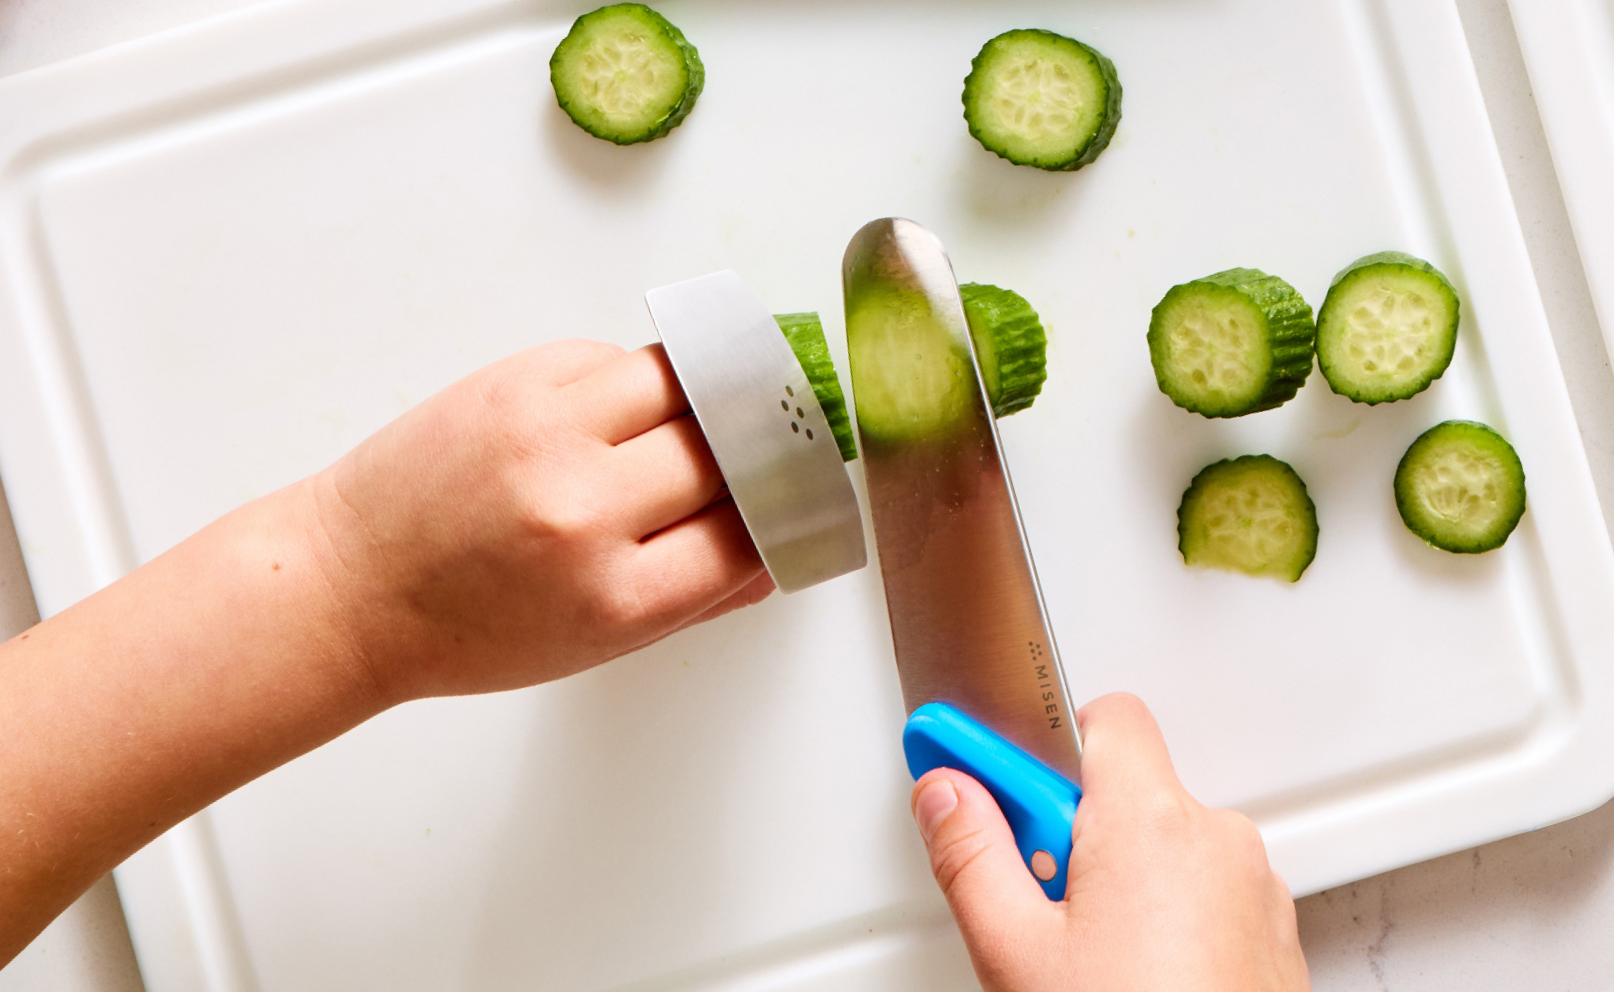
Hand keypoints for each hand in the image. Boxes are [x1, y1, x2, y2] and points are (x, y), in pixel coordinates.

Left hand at [308, 339, 772, 703]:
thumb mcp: (592, 647)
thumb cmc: (465, 630)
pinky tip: (631, 404)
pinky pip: (613, 357)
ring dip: (709, 396)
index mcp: (615, 599)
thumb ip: (691, 602)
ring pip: (682, 383)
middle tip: (771, 443)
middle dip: (757, 450)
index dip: (785, 513)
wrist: (349, 587)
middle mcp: (585, 512)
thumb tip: (772, 558)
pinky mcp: (511, 383)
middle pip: (725, 452)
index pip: (747, 536)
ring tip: (714, 408)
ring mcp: (546, 437)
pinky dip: (638, 378)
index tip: (798, 498)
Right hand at [909, 693, 1308, 991]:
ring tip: (1088, 958)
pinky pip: (1205, 895)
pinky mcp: (1271, 939)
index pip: (1102, 718)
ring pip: (1166, 847)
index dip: (1038, 748)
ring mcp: (1254, 892)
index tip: (984, 777)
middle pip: (1127, 790)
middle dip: (1073, 831)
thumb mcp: (1015, 950)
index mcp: (1152, 822)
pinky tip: (1134, 976)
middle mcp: (1217, 841)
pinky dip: (1166, 918)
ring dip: (1122, 879)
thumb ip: (971, 852)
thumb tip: (947, 792)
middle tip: (1037, 901)